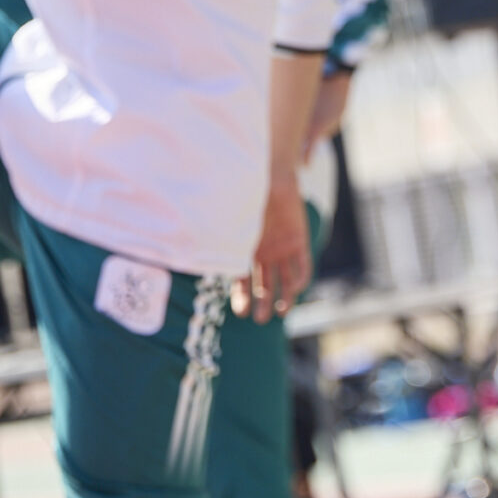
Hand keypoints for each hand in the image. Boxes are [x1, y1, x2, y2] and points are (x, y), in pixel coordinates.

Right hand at [235, 176, 311, 318]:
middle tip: (259, 320)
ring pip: (285, 280)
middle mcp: (264, 254)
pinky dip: (300, 279)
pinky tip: (295, 289)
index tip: (241, 313)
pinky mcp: (299, 241)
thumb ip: (221, 244)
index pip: (243, 282)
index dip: (243, 298)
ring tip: (281, 313)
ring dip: (284, 297)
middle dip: (262, 304)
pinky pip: (303, 266)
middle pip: (265, 286)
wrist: (272, 177)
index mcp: (246, 252)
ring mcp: (283, 249)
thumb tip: (194, 259)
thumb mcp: (231, 224)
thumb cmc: (245, 199)